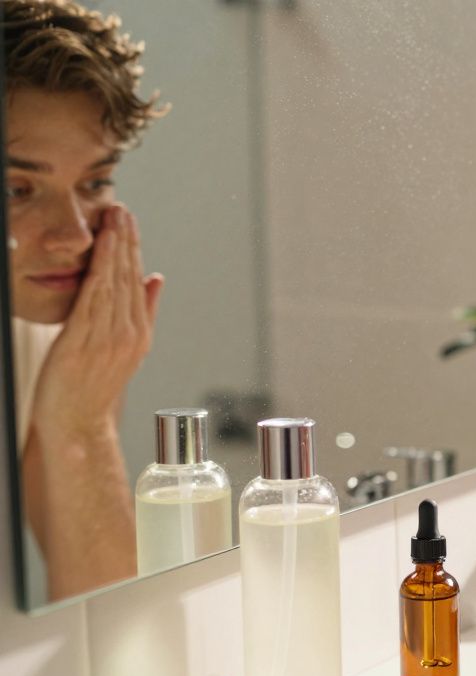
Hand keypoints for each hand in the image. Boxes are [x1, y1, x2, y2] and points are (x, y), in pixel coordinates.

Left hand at [31, 205, 163, 435]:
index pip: (137, 282)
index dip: (133, 249)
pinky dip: (101, 268)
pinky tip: (102, 247)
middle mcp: (129, 333)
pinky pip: (95, 297)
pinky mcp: (86, 341)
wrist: (78, 423)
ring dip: (115, 246)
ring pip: (115, 282)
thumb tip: (156, 278)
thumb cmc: (91, 389)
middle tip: (123, 210)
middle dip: (127, 240)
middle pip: (129, 277)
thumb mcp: (125, 351)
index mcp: (139, 333)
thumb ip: (143, 314)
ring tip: (114, 218)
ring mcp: (109, 337)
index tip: (129, 221)